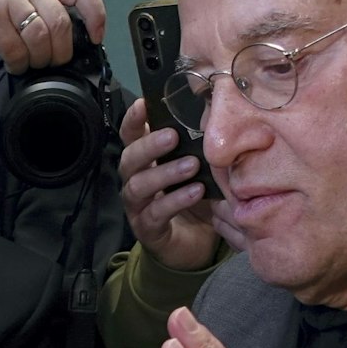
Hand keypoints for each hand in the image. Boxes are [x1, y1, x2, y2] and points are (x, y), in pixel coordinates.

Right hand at [0, 0, 105, 73]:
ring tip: (30, 63)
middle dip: (60, 51)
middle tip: (52, 62)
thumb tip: (72, 38)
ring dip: (39, 59)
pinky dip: (18, 63)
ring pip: (40, 37)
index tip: (96, 37)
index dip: (96, 15)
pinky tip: (14, 63)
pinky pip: (15, 48)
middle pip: (61, 22)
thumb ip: (46, 7)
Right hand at [117, 97, 221, 272]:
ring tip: (191, 165)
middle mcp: (136, 181)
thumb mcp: (200, 168)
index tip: (143, 103)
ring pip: (138, 186)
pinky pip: (156, 213)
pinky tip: (196, 192)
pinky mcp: (147, 229)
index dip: (132, 119)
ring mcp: (138, 207)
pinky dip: (176, 201)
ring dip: (164, 173)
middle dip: (149, 146)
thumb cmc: (196, 198)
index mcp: (145, 161)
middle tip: (173, 136)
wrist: (197, 244)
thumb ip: (198, 145)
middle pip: (129, 159)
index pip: (130, 136)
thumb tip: (217, 113)